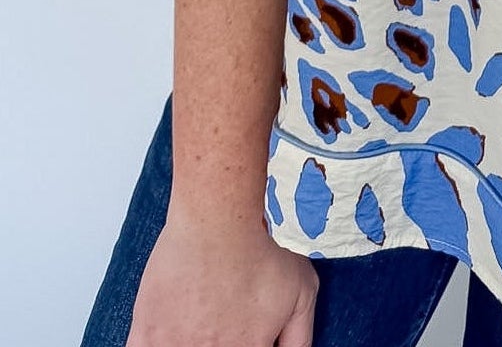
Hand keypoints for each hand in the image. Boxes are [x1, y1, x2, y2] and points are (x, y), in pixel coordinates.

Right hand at [128, 213, 318, 346]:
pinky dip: (157, 345)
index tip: (245, 335)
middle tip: (222, 324)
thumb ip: (300, 337)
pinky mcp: (146, 334)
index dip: (250, 344)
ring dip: (191, 341)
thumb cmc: (258, 248)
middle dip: (221, 341)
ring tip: (200, 322)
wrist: (218, 219)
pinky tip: (170, 334)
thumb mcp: (303, 293)